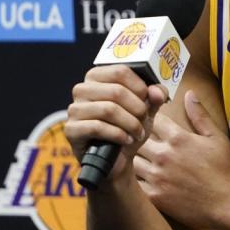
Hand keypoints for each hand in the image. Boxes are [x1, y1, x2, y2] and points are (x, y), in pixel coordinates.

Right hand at [64, 65, 168, 182]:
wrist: (118, 159)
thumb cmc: (130, 127)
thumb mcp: (147, 109)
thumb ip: (154, 97)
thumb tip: (158, 92)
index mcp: (98, 77)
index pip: (120, 71)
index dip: (140, 86)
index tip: (148, 99)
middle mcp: (82, 89)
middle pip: (116, 91)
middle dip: (137, 108)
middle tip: (144, 119)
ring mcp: (74, 110)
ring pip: (108, 109)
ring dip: (130, 123)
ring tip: (138, 132)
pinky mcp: (71, 130)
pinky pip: (97, 127)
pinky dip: (118, 134)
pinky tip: (127, 139)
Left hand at [133, 91, 229, 229]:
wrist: (228, 204)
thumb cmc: (225, 170)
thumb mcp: (217, 138)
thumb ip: (200, 115)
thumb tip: (189, 94)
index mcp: (178, 138)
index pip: (153, 119)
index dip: (150, 116)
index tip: (150, 119)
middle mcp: (163, 155)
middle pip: (137, 138)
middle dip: (137, 136)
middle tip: (139, 138)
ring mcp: (156, 176)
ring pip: (131, 160)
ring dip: (133, 157)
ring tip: (137, 157)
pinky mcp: (154, 196)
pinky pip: (133, 183)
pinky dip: (133, 178)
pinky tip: (137, 177)